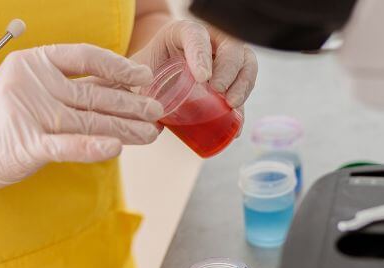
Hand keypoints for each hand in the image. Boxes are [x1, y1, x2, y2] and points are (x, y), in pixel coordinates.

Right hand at [0, 44, 163, 206]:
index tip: (144, 78)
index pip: (86, 56)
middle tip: (157, 110)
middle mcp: (33, 82)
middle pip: (94, 92)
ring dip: (126, 128)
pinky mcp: (26, 144)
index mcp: (36, 62)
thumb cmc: (5, 120)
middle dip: (131, 103)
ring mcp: (29, 112)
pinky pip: (67, 145)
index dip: (119, 66)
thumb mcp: (34, 90)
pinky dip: (93, 147)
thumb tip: (122, 90)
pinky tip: (117, 148)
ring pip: (89, 120)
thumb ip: (71, 87)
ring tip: (151, 133)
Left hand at [130, 20, 258, 108]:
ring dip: (243, 83)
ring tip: (232, 104)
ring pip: (246, 61)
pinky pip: (247, 82)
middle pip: (230, 46)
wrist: (159, 69)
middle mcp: (209, 38)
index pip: (196, 34)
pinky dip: (244, 100)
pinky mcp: (233, 74)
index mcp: (182, 32)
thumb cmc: (149, 67)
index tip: (202, 78)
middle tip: (219, 91)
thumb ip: (136, 85)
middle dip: (229, 69)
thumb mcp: (140, 70)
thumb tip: (146, 112)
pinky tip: (236, 120)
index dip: (201, 54)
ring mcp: (225, 55)